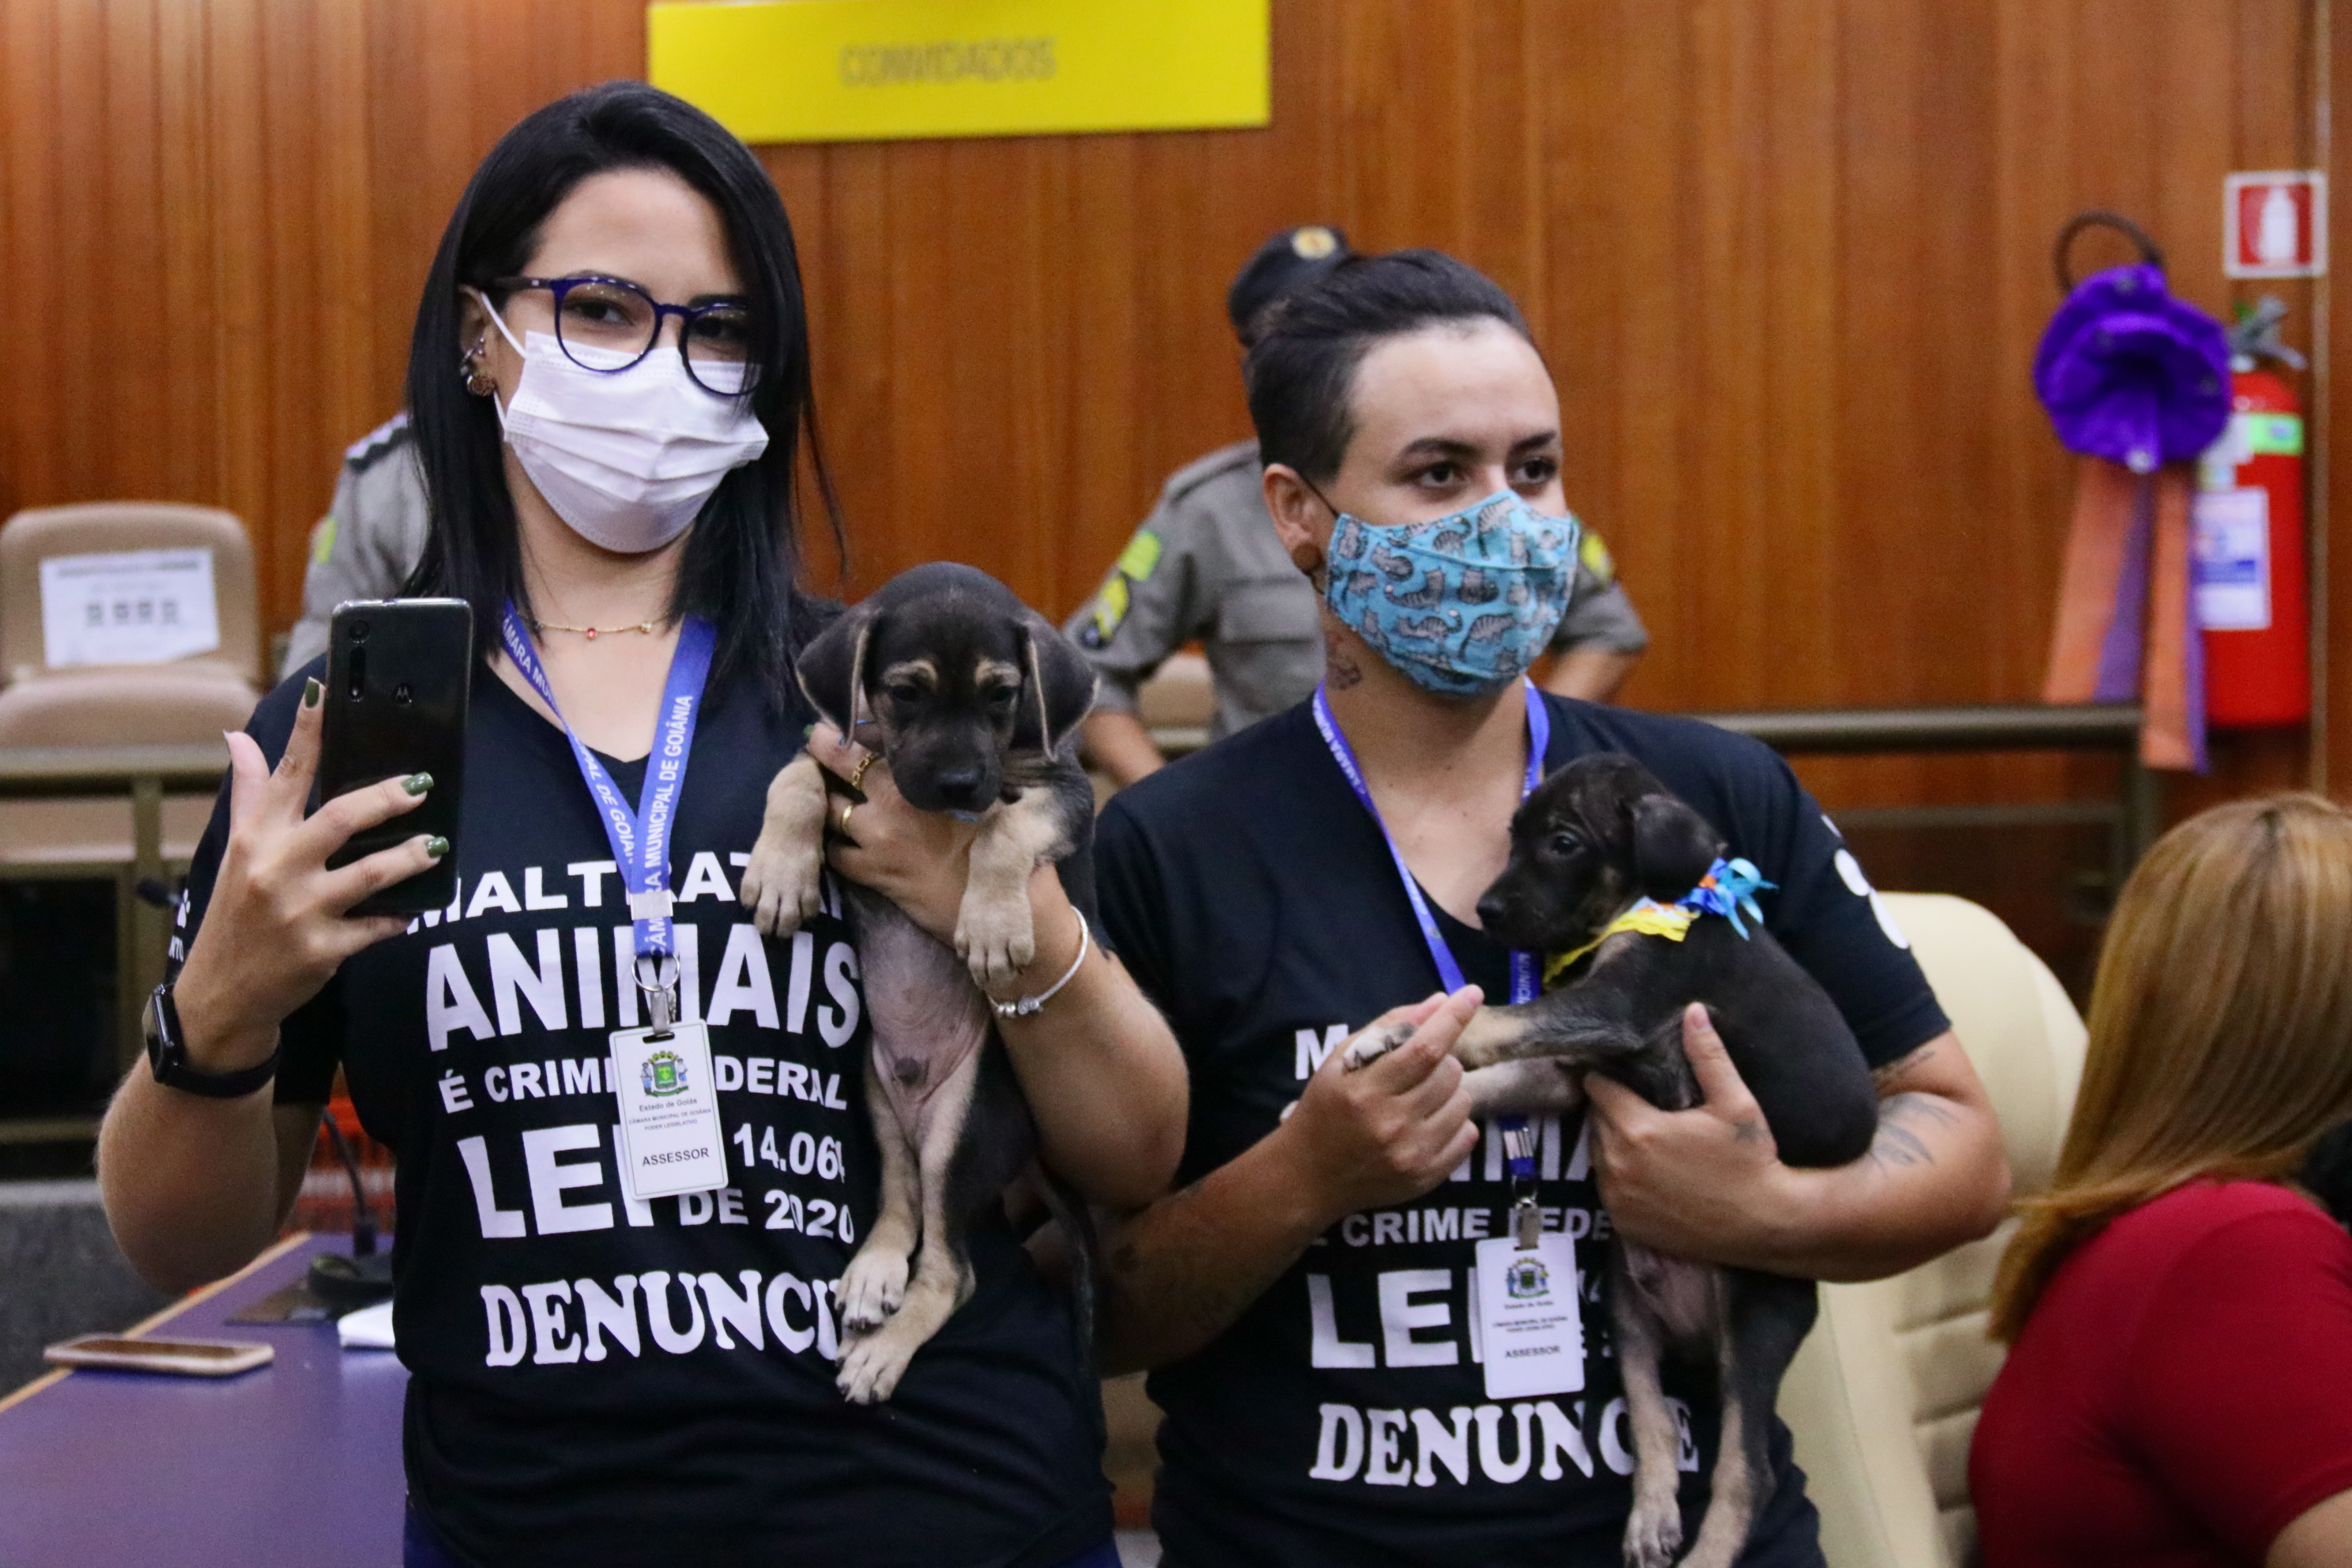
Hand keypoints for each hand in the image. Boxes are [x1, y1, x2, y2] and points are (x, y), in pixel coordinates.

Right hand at [172, 678, 445, 1071]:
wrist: (221, 995)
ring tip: (437, 846)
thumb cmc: (235, 914)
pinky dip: (397, 918)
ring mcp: (299, 911)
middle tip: (421, 783)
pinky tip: (412, 910)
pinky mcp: (322, 950)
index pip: (285, 774)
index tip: (325, 690)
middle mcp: (274, 869)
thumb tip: (239, 737)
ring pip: (370, 874)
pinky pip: (376, 927)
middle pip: (340, 819)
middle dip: (386, 798)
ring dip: (409, 857)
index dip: (308, 731)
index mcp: (256, 838)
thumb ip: (249, 794)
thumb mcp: (234, 853)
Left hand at [807, 724, 977, 942]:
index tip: (821, 732)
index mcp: (908, 785)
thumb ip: (946, 777)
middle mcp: (882, 810)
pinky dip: (833, 845)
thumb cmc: (989, 843)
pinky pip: (835, 855)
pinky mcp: (870, 874)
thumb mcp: (975, 796)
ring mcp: (872, 843)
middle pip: (834, 778)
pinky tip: (837, 840)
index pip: (857, 752)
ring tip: (823, 800)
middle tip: (811, 758)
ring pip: (828, 816)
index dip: (832, 741)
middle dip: (819, 766)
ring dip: (824, 806)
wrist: (985, 897)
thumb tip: (935, 759)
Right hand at [1278, 988, 1483, 1223]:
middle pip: (1449, 1073)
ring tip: (1421, 1098)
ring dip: (1449, 1091)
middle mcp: (1391, 1124)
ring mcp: (1412, 1154)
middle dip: (1443, 1060)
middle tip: (1419, 1069)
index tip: (1472, 993)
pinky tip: (1428, 1123)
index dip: (1452, 1018)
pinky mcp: (1427, 1177)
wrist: (1309, 1176)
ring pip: (1463, 1102)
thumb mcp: (1342, 1061)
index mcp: (1365, 1090)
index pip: (1423, 1049)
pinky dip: (1455, 1122)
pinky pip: (1468, 1136)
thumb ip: (1388, 1028)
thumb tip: (1439, 1002)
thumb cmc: (1324, 1108)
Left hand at [1586, 1002, 1797, 1260]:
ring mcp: (1617, 1198)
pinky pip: (1606, 1190)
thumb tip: (1692, 1010)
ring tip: (1643, 1137)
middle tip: (1638, 1104)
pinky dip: (1619, 1178)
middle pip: (1596, 1121)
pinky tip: (1647, 1173)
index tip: (1619, 1073)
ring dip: (1612, 1143)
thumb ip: (1708, 1056)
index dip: (1606, 1077)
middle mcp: (1616, 1164)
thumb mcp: (1736, 1103)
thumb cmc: (1752, 1161)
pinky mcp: (1623, 1224)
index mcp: (1638, 1128)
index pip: (1597, 1089)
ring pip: (1597, 1155)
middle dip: (1611, 1109)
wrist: (1767, 1225)